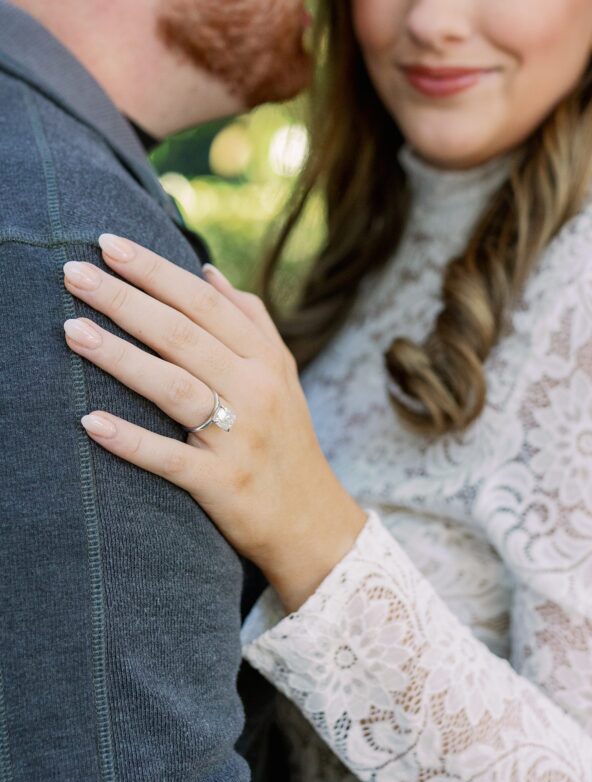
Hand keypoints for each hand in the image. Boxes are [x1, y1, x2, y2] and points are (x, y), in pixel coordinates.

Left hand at [62, 235, 366, 610]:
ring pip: (174, 387)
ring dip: (120, 357)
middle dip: (126, 299)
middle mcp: (256, 392)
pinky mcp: (222, 484)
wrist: (312, 522)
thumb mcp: (282, 376)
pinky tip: (91, 422)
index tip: (109, 244)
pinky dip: (130, 441)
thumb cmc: (286, 442)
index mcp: (266, 360)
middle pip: (183, 335)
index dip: (156, 271)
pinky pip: (170, 458)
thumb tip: (209, 271)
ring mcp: (239, 439)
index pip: (204, 303)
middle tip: (74, 273)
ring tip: (73, 330)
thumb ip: (250, 321)